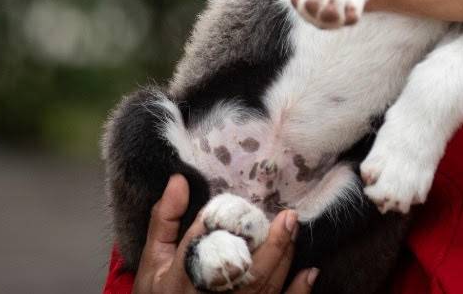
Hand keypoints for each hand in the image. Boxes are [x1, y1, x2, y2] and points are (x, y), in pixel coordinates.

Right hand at [132, 175, 317, 293]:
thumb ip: (165, 221)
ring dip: (284, 257)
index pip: (208, 242)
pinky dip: (296, 291)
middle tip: (287, 217)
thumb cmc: (160, 293)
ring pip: (265, 285)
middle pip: (246, 269)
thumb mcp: (154, 261)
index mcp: (185, 276)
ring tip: (293, 229)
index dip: (225, 221)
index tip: (236, 204)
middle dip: (271, 243)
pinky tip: (309, 272)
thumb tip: (178, 180)